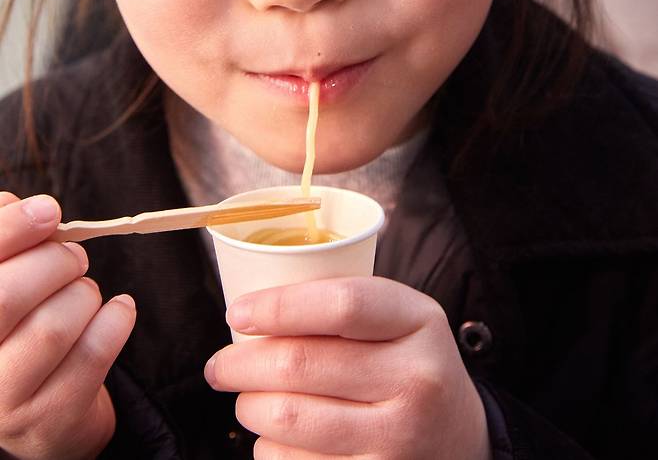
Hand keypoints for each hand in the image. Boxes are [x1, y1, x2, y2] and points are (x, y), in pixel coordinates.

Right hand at [0, 191, 135, 459]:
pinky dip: (116, 319)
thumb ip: (6, 239)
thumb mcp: (6, 278)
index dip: (11, 228)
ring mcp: (2, 403)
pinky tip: (117, 311)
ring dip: (84, 294)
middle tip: (74, 258)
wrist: (43, 412)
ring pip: (53, 325)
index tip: (49, 211)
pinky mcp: (48, 421)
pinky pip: (93, 354)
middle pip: (8, 295)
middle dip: (55, 261)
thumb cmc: (20, 327)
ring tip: (85, 294)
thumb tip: (24, 207)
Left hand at [205, 276, 491, 458]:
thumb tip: (253, 311)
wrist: (460, 440)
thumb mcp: (399, 319)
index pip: (341, 305)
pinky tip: (276, 437)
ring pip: (288, 418)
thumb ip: (342, 305)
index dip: (279, 306)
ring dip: (249, 407)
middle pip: (301, 364)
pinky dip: (270, 449)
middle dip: (241, 364)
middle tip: (220, 365)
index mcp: (420, 323)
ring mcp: (399, 440)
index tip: (238, 313)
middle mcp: (416, 381)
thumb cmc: (410, 366)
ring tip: (247, 399)